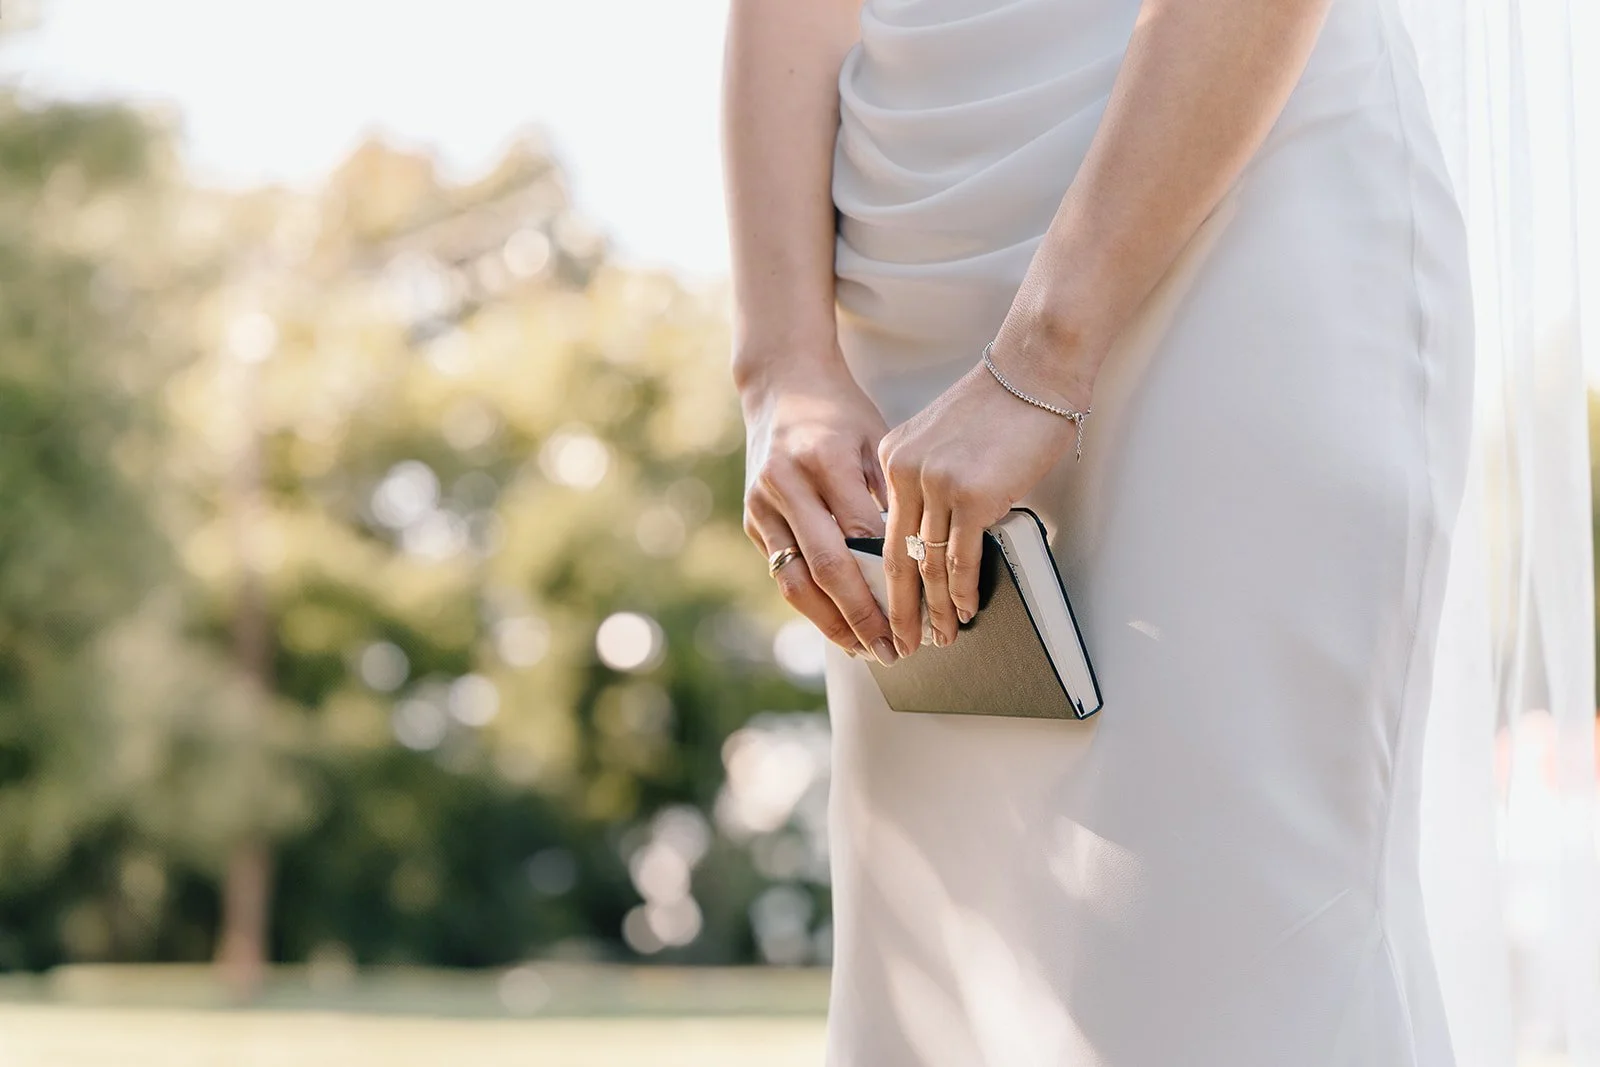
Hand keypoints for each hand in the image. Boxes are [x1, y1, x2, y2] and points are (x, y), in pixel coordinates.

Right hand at [740, 353, 900, 666]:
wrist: (781, 385)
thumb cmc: (839, 412)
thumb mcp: (874, 440)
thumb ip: (887, 496)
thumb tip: (915, 558)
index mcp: (821, 459)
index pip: (861, 535)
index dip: (891, 580)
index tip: (919, 610)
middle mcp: (785, 485)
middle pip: (826, 568)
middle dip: (861, 616)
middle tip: (891, 650)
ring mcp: (762, 505)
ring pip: (795, 582)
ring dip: (830, 624)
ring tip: (863, 651)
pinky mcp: (753, 520)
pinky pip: (783, 573)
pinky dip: (812, 604)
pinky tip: (839, 625)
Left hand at [876, 328, 1094, 657]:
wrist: (1033, 371)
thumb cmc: (999, 406)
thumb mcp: (940, 439)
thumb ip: (926, 481)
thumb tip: (931, 534)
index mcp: (891, 459)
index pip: (881, 532)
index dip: (883, 578)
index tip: (885, 606)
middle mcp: (905, 473)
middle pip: (896, 557)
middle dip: (898, 608)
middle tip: (898, 641)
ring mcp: (937, 485)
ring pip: (929, 565)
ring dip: (934, 609)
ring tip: (937, 636)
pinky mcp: (973, 496)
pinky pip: (962, 559)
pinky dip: (963, 592)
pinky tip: (964, 611)